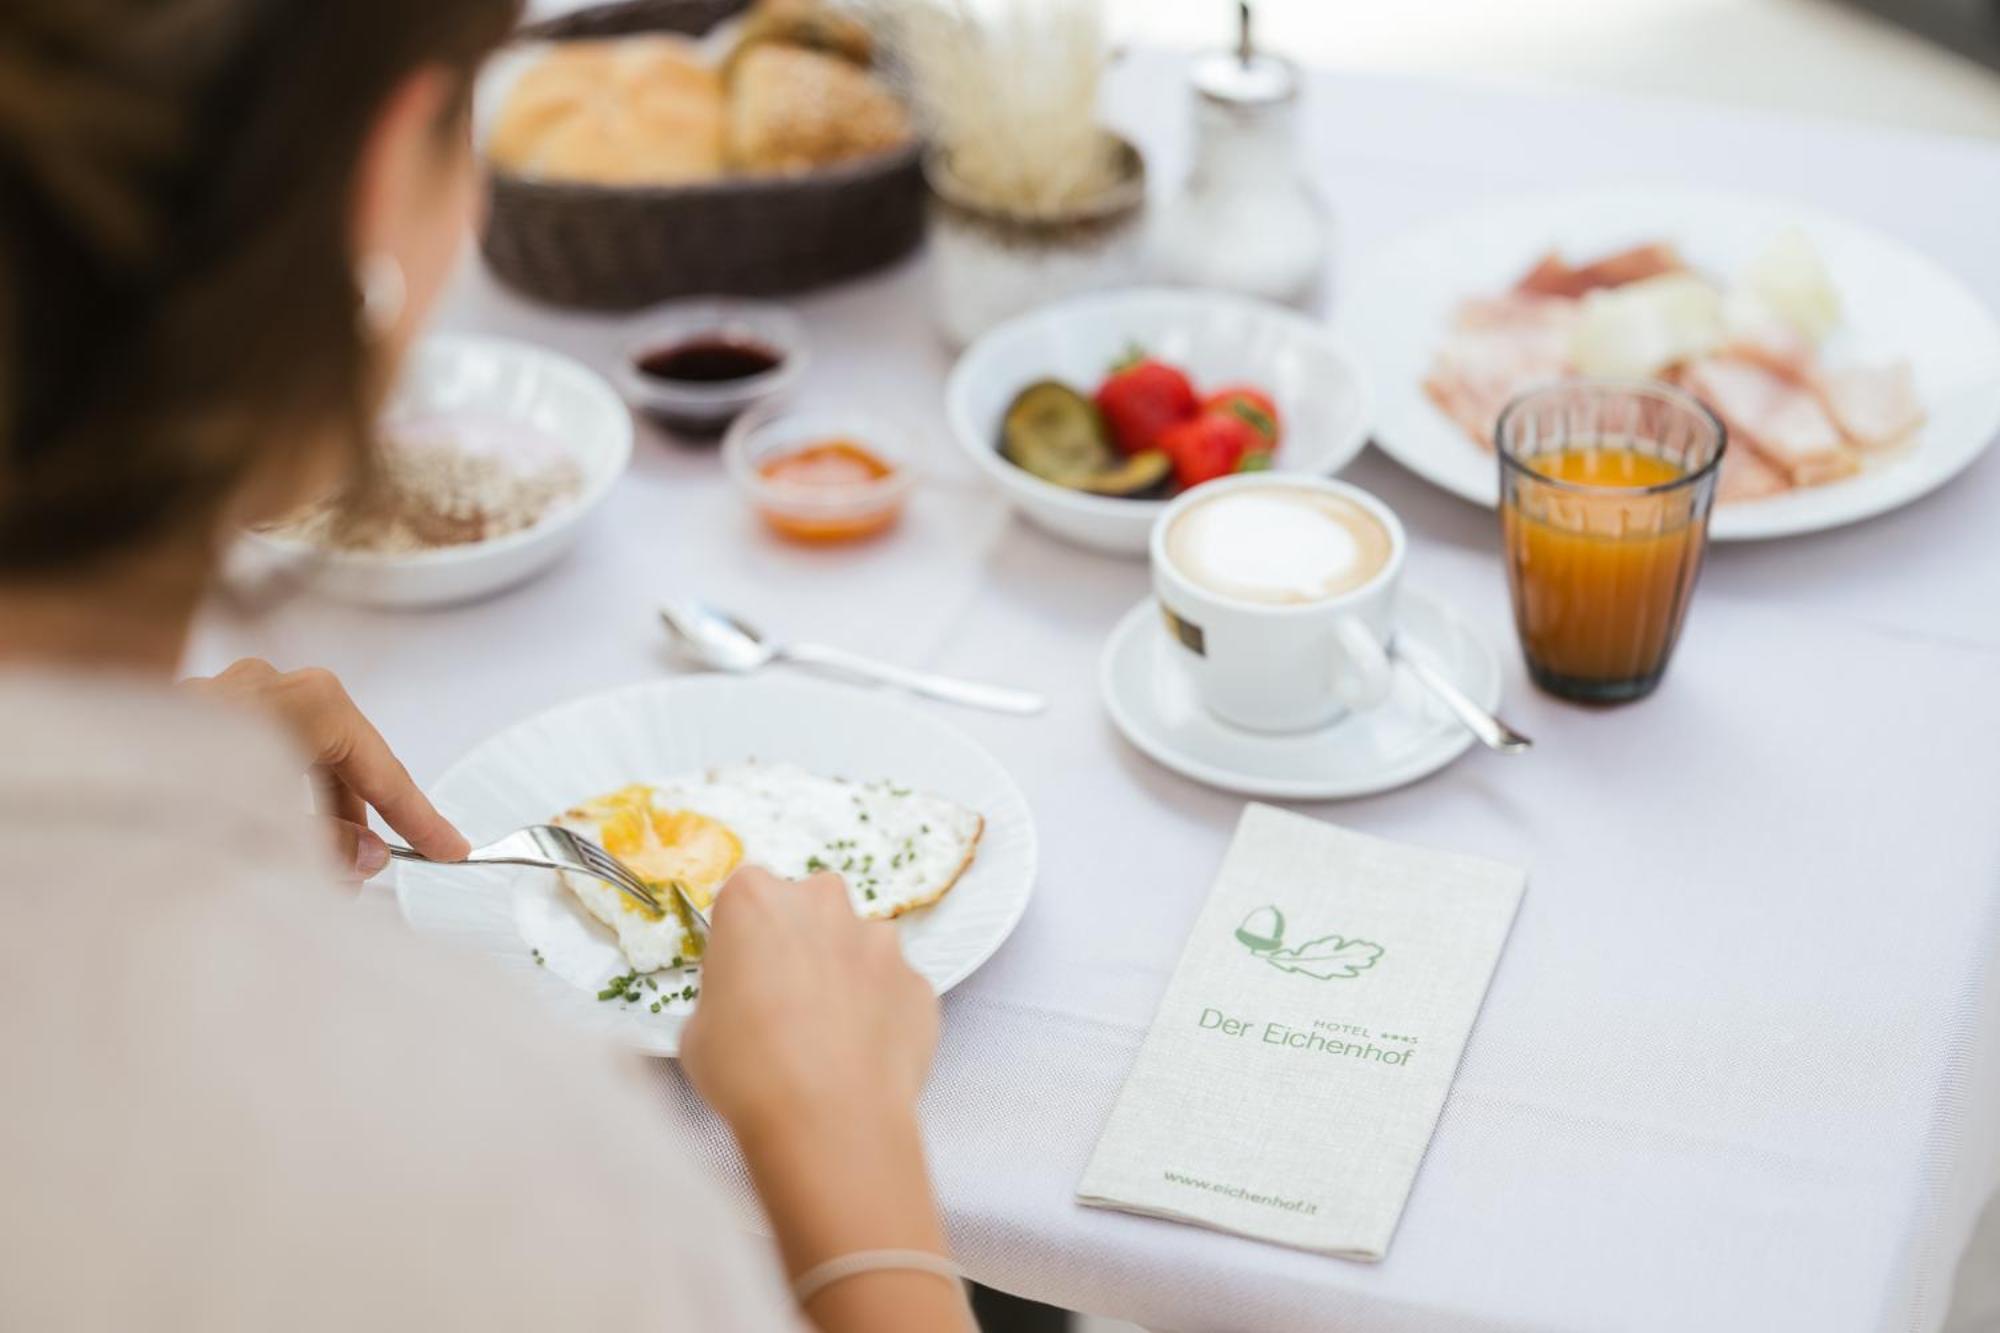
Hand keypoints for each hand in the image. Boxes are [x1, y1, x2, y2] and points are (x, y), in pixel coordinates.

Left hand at [183, 659, 468, 877]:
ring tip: (308, 867)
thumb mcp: (276, 830)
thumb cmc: (173, 793)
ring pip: (293, 753)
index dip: (420, 816)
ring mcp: (219, 694)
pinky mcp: (181, 716)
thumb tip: (363, 857)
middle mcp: (263, 684)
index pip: (382, 766)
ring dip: (309, 810)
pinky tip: (261, 838)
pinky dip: (270, 794)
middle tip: (371, 872)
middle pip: (338, 755)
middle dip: (355, 819)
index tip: (449, 847)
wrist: (73, 784)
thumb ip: (331, 844)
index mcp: (303, 701)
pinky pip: (252, 752)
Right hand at [681, 867, 936, 1138]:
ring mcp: (881, 941)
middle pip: (810, 906)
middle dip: (801, 941)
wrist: (830, 1121)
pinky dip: (882, 1013)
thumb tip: (746, 1004)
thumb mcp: (699, 1029)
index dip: (743, 939)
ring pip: (859, 946)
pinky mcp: (919, 983)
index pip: (746, 896)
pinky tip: (864, 1057)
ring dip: (846, 976)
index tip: (741, 975)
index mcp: (756, 899)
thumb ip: (726, 993)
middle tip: (786, 1001)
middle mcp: (824, 903)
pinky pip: (894, 990)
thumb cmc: (747, 1071)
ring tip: (831, 1037)